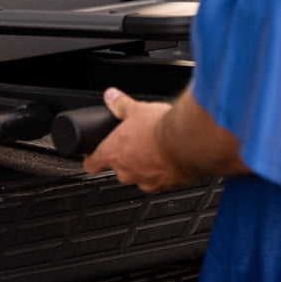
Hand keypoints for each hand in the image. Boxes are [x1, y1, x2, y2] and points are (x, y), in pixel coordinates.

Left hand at [81, 87, 197, 192]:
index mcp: (114, 153)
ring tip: (155, 148)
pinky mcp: (168, 186)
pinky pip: (162, 180)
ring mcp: (148, 181)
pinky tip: (171, 156)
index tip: (93, 157)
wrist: (189, 141)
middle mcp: (128, 172)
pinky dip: (165, 171)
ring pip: (141, 177)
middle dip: (125, 159)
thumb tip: (110, 96)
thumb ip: (120, 104)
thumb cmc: (160, 127)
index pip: (92, 165)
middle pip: (118, 170)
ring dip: (146, 166)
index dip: (92, 160)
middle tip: (135, 143)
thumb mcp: (135, 109)